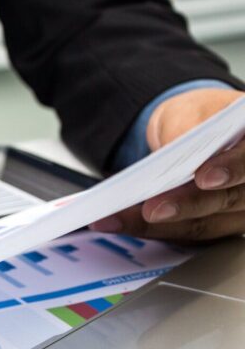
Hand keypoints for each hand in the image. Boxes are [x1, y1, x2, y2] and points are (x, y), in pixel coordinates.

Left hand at [92, 88, 244, 240]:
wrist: (196, 130)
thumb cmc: (201, 118)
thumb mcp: (194, 113)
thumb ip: (189, 132)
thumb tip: (171, 155)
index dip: (233, 168)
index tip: (204, 177)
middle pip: (230, 200)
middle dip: (187, 205)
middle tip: (152, 209)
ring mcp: (241, 210)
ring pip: (204, 225)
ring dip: (157, 226)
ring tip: (116, 219)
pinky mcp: (217, 229)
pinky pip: (185, 235)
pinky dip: (151, 230)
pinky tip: (119, 223)